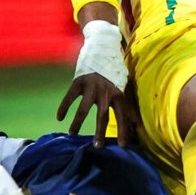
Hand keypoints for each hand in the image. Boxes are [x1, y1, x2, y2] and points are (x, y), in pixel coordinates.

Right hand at [57, 19, 133, 146]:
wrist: (102, 48)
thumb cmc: (113, 71)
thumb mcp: (123, 86)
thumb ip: (127, 105)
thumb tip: (137, 124)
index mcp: (118, 93)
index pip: (122, 116)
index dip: (123, 131)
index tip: (123, 146)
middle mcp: (105, 91)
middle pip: (103, 116)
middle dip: (100, 132)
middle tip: (97, 146)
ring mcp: (91, 86)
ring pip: (84, 109)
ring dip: (78, 122)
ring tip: (73, 134)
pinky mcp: (79, 81)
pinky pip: (70, 97)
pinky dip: (64, 107)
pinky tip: (59, 117)